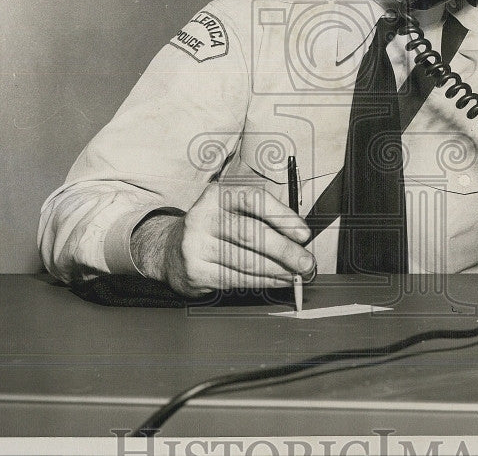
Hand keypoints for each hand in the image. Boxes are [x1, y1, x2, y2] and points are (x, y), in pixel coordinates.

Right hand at [131, 183, 314, 296]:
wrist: (172, 250)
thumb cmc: (215, 228)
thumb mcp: (231, 210)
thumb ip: (261, 217)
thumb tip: (299, 237)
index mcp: (217, 195)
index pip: (254, 200)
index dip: (282, 216)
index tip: (304, 234)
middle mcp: (203, 216)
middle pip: (251, 233)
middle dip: (284, 249)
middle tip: (306, 261)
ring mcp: (197, 245)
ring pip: (246, 260)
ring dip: (278, 270)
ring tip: (297, 274)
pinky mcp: (196, 271)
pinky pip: (237, 279)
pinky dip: (263, 282)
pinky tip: (279, 281)